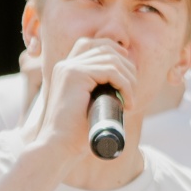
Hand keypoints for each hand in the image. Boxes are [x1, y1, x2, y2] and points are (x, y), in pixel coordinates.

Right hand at [28, 38, 139, 166]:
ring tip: (131, 101)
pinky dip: (125, 86)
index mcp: (65, 69)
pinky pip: (111, 71)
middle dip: (127, 68)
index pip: (93, 44)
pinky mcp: (75, 74)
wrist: (58, 147)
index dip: (114, 52)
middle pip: (105, 48)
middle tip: (132, 93)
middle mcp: (65, 64)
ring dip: (129, 79)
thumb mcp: (88, 105)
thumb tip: (124, 83)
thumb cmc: (74, 133)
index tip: (128, 74)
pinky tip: (128, 102)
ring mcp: (69, 67)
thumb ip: (97, 91)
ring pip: (112, 60)